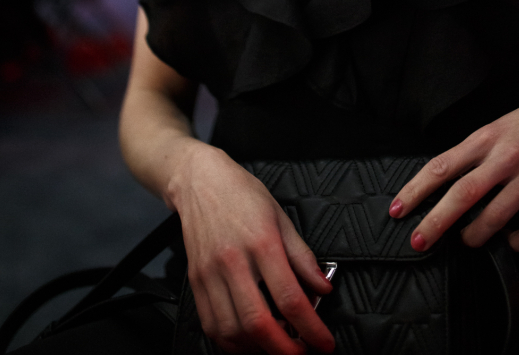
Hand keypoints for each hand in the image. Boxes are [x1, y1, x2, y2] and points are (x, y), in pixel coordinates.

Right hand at [168, 141, 334, 353]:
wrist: (200, 181)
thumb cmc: (240, 194)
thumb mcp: (281, 216)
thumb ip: (302, 255)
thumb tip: (322, 286)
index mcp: (261, 242)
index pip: (289, 297)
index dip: (311, 328)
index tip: (323, 342)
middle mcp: (233, 261)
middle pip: (259, 322)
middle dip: (285, 350)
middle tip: (302, 354)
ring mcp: (210, 274)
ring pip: (233, 331)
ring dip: (258, 350)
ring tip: (278, 347)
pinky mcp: (195, 282)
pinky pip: (212, 326)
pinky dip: (232, 343)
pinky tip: (248, 342)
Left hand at [389, 70, 518, 252]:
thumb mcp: (502, 122)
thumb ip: (479, 149)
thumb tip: (449, 177)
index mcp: (488, 135)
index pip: (442, 165)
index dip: (416, 190)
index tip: (398, 209)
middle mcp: (508, 156)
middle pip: (463, 195)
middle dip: (435, 222)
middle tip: (418, 240)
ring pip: (494, 219)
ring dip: (475, 236)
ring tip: (467, 239)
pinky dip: (517, 242)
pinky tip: (512, 239)